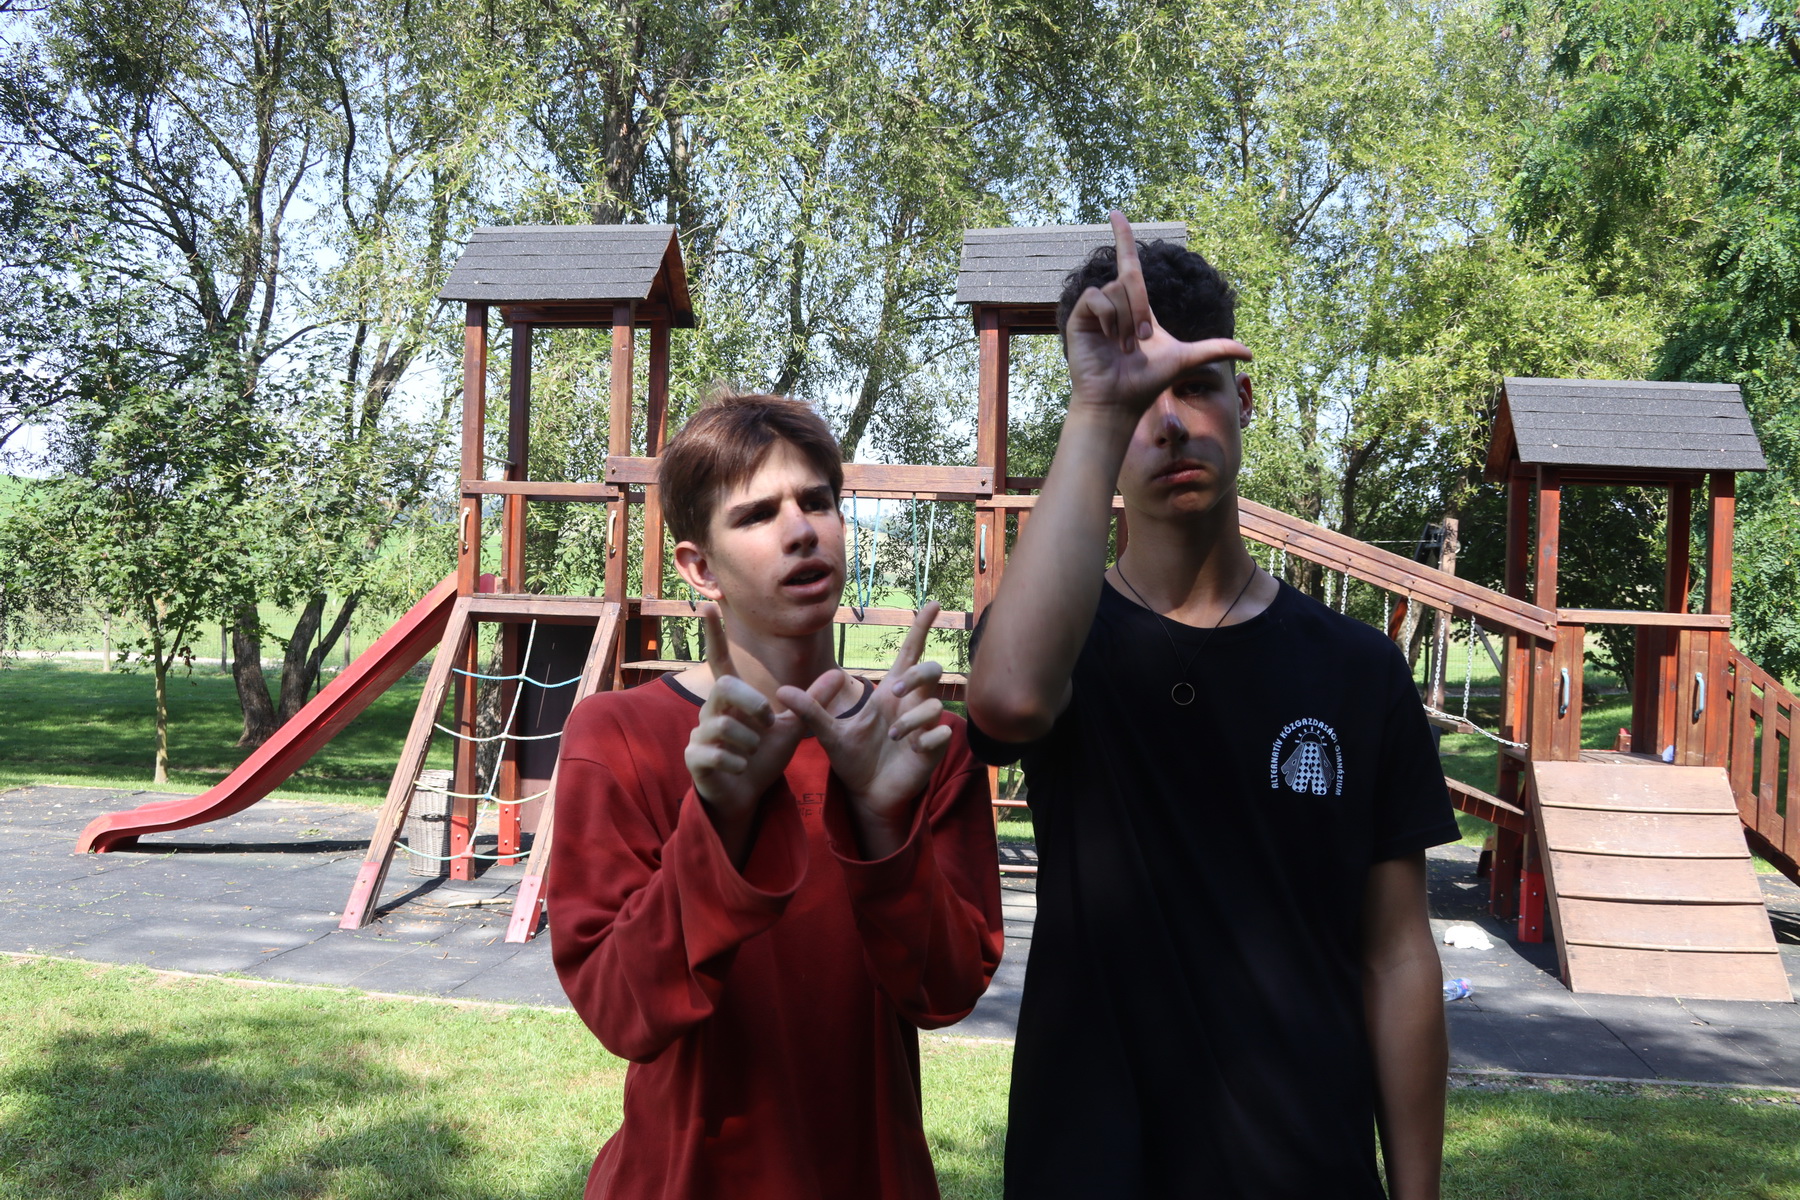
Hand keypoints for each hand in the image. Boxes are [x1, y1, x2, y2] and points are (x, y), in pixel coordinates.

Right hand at [684, 605, 803, 856]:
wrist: (747, 795)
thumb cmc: (764, 757)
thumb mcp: (794, 727)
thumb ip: (813, 701)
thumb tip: (839, 672)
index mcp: (733, 699)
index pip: (719, 660)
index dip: (713, 635)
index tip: (708, 605)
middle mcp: (711, 710)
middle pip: (726, 686)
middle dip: (753, 704)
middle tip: (768, 722)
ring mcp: (699, 733)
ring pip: (725, 725)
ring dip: (750, 742)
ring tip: (753, 752)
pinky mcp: (694, 757)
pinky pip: (717, 753)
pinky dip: (738, 762)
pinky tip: (741, 768)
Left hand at [778, 603, 952, 857]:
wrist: (867, 794)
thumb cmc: (852, 760)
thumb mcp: (828, 735)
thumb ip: (810, 712)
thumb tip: (781, 690)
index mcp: (889, 693)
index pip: (910, 653)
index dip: (921, 628)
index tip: (934, 603)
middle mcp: (911, 703)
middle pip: (932, 669)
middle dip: (918, 674)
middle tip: (894, 690)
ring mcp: (925, 725)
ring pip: (934, 705)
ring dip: (911, 719)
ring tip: (892, 737)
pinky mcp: (934, 747)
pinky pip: (942, 732)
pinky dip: (927, 739)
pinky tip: (913, 750)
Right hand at [1063, 210, 1252, 419]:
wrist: (1119, 401)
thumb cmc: (1146, 383)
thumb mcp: (1186, 359)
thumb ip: (1215, 348)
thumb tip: (1251, 351)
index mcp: (1136, 308)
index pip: (1129, 264)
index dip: (1124, 238)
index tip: (1116, 214)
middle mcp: (1114, 305)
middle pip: (1131, 279)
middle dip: (1140, 309)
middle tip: (1141, 341)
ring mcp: (1096, 312)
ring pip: (1116, 290)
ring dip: (1124, 320)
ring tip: (1121, 348)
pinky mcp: (1080, 318)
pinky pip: (1096, 297)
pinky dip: (1107, 316)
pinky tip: (1107, 338)